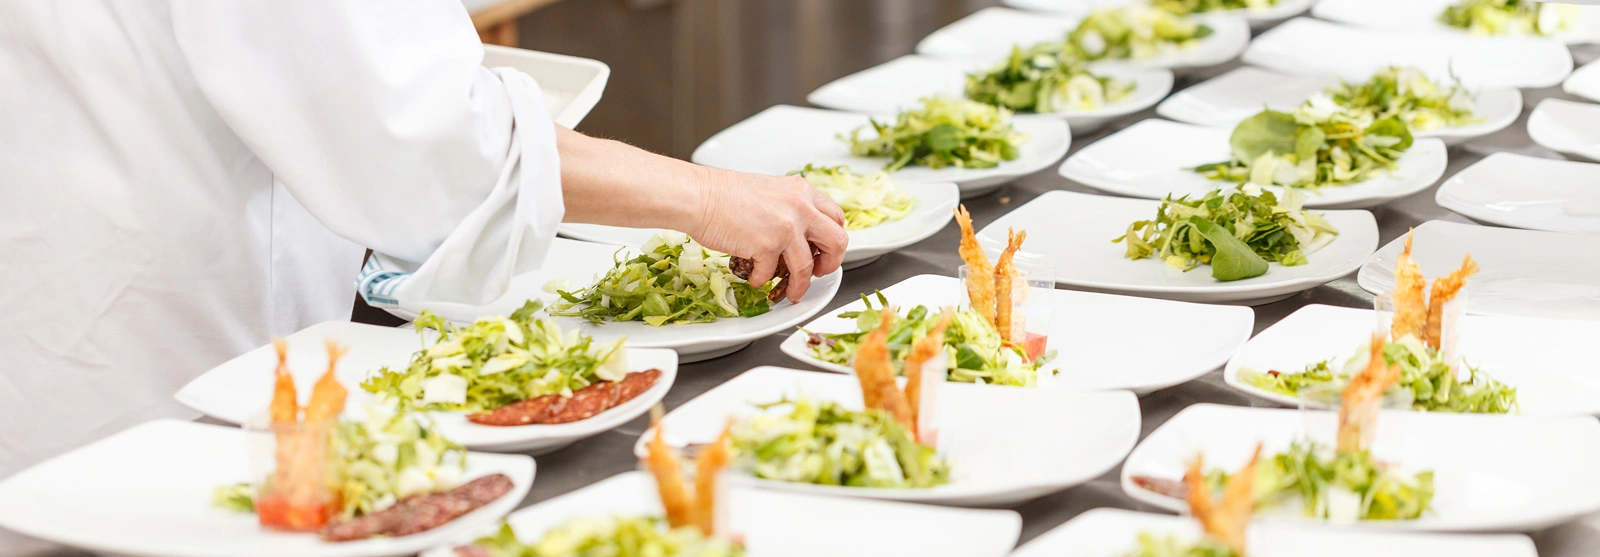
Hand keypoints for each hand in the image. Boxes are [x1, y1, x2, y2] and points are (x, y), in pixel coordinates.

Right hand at [689, 168, 847, 301]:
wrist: (699, 196)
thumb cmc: (724, 193)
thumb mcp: (770, 190)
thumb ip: (791, 208)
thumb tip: (799, 232)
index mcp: (802, 191)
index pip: (836, 217)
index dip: (832, 238)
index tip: (825, 250)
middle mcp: (800, 208)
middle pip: (837, 242)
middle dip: (831, 263)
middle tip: (819, 272)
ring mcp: (786, 228)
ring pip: (808, 267)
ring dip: (800, 285)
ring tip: (792, 292)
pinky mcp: (767, 246)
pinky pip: (772, 273)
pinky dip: (763, 279)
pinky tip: (756, 278)